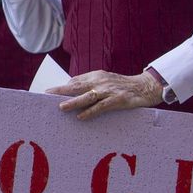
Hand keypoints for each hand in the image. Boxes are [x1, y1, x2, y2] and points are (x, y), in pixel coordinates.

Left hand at [47, 70, 165, 119]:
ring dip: (74, 102)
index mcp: (97, 75)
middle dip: (61, 91)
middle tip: (47, 95)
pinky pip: (102, 106)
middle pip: (78, 86)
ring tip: (61, 107)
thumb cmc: (123, 85)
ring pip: (88, 96)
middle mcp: (101, 81)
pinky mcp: (118, 100)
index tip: (49, 92)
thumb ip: (91, 83)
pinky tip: (81, 117)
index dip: (62, 87)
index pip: (76, 80)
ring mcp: (109, 91)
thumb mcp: (106, 80)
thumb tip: (72, 88)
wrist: (146, 86)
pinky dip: (90, 112)